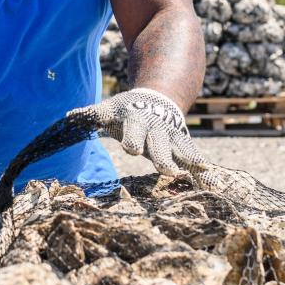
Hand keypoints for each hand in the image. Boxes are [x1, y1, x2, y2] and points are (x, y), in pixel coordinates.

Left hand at [71, 88, 203, 174]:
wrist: (156, 99)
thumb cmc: (125, 112)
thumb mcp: (108, 111)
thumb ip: (89, 115)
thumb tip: (68, 116)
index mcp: (134, 124)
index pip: (132, 133)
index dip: (132, 139)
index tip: (132, 148)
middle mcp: (156, 131)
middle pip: (158, 145)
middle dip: (162, 157)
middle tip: (168, 171)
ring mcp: (172, 138)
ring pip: (182, 150)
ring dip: (190, 162)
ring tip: (202, 172)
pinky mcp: (184, 145)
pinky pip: (196, 159)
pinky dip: (205, 172)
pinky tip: (216, 185)